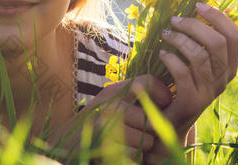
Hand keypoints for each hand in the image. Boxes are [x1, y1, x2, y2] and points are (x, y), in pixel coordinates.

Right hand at [46, 74, 171, 162]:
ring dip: (143, 148)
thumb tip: (171, 95)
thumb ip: (135, 98)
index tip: (164, 105)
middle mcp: (110, 103)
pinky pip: (134, 154)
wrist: (66, 145)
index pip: (150, 81)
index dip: (163, 95)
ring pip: (146, 140)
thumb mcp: (114, 104)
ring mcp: (104, 123)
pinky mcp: (103, 144)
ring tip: (129, 145)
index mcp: (115, 90)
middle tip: (142, 135)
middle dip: (152, 132)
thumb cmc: (98, 126)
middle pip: (151, 118)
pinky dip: (132, 158)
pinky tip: (121, 154)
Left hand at [144, 3, 237, 163]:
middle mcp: (224, 79)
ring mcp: (209, 92)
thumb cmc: (182, 84)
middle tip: (174, 20)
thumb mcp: (198, 63)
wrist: (171, 123)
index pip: (237, 37)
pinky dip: (170, 59)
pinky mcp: (191, 101)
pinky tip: (161, 53)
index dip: (220, 17)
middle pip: (218, 43)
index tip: (199, 5)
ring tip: (165, 34)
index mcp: (230, 67)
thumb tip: (206, 8)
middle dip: (194, 25)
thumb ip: (204, 41)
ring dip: (179, 39)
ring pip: (200, 56)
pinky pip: (182, 73)